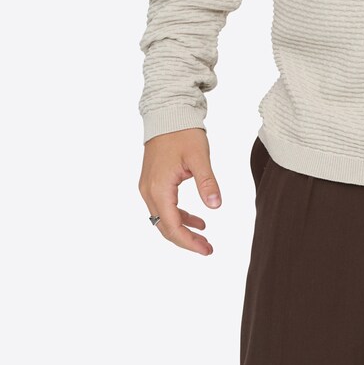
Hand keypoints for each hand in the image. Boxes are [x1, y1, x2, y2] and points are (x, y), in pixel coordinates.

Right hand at [138, 128, 221, 254]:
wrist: (168, 114)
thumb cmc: (183, 132)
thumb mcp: (199, 157)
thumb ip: (207, 182)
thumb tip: (216, 206)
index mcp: (159, 188)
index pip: (172, 225)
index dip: (188, 242)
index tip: (206, 250)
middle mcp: (149, 191)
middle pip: (165, 227)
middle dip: (186, 240)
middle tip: (208, 249)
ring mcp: (148, 187)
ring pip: (163, 218)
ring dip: (183, 229)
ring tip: (204, 237)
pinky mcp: (152, 182)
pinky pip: (164, 207)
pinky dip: (179, 216)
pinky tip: (198, 219)